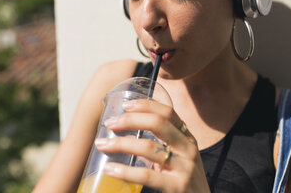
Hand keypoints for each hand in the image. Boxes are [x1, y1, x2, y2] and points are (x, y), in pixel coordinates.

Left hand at [95, 99, 210, 192]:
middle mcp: (188, 148)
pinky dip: (125, 171)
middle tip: (110, 123)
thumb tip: (126, 137)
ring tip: (102, 144)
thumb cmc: (183, 180)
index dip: (146, 105)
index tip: (125, 105)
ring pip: (149, 148)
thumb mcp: (176, 158)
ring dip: (121, 144)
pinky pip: (147, 175)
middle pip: (158, 123)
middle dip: (130, 120)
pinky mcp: (177, 186)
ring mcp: (185, 167)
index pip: (168, 112)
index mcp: (187, 137)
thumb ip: (156, 146)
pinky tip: (110, 169)